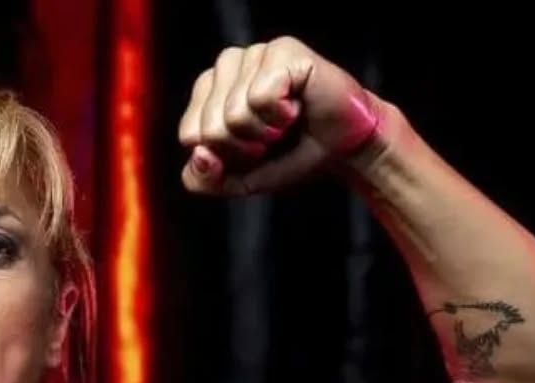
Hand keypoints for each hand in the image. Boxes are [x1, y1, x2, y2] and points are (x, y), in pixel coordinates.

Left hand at [179, 37, 381, 195]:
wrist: (345, 149)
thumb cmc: (290, 155)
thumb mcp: (238, 179)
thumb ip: (204, 180)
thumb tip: (199, 155)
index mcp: (207, 89)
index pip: (190, 135)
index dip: (224, 156)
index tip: (252, 148)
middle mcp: (227, 65)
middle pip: (209, 127)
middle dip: (245, 147)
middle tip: (273, 137)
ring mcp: (254, 53)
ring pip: (233, 114)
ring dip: (265, 132)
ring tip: (285, 121)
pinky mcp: (282, 50)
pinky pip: (260, 97)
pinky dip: (281, 115)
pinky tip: (297, 105)